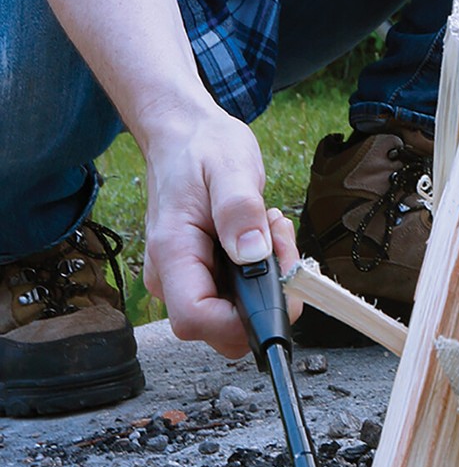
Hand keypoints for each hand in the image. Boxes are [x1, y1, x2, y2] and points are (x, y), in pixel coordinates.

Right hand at [142, 107, 301, 358]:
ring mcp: (188, 282)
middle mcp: (173, 278)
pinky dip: (265, 276)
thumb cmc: (203, 148)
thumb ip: (240, 210)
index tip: (277, 284)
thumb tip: (253, 255)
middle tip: (278, 243)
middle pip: (224, 330)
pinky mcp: (205, 280)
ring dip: (270, 283)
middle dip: (267, 298)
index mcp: (172, 253)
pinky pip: (242, 299)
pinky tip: (264, 238)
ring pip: (239, 317)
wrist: (185, 137)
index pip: (197, 319)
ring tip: (269, 231)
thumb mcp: (230, 166)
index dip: (244, 319)